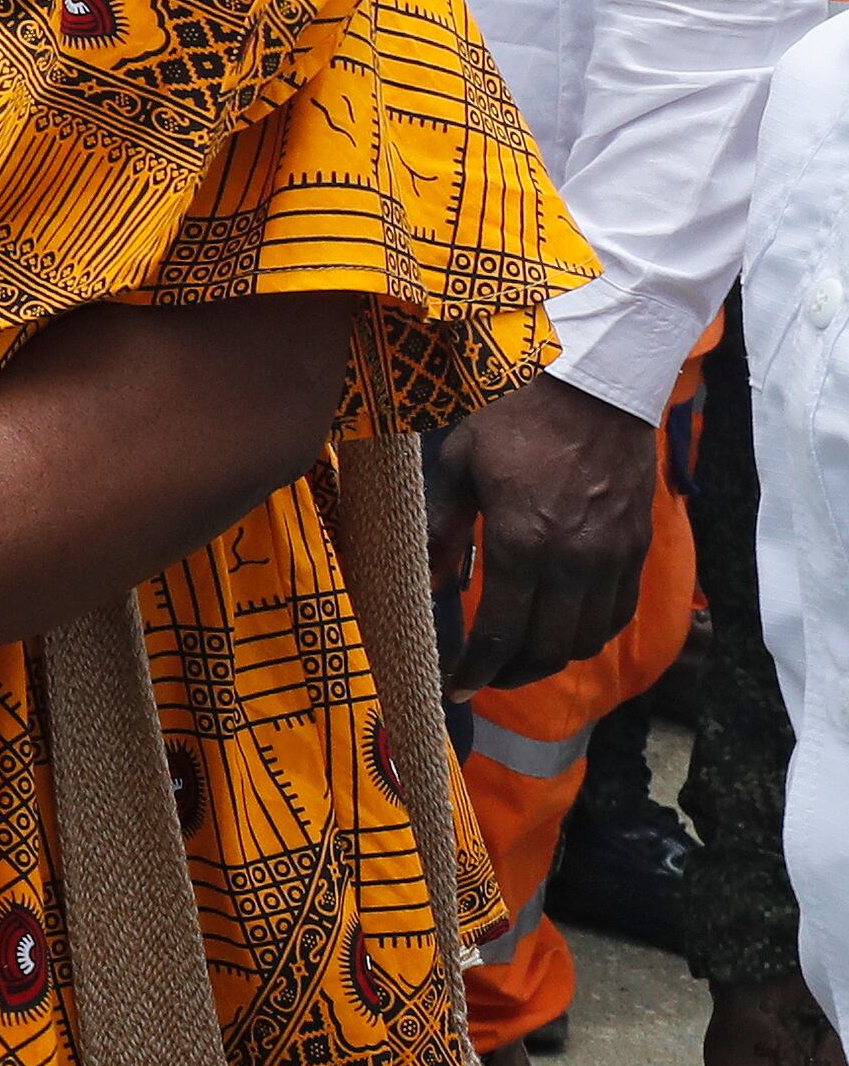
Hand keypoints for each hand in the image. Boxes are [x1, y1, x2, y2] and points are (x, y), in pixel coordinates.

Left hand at [431, 373, 659, 687]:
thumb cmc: (514, 413)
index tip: (455, 687)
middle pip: (550, 649)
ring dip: (553, 659)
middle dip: (513, 674)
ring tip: (519, 657)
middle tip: (483, 678)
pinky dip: (591, 631)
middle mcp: (576, 560)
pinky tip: (563, 627)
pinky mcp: (637, 545)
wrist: (594, 378)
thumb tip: (429, 584)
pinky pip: (620, 611)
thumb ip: (444, 530)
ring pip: (589, 638)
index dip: (478, 669)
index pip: (503, 633)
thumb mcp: (459, 463)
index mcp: (525, 542)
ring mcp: (614, 556)